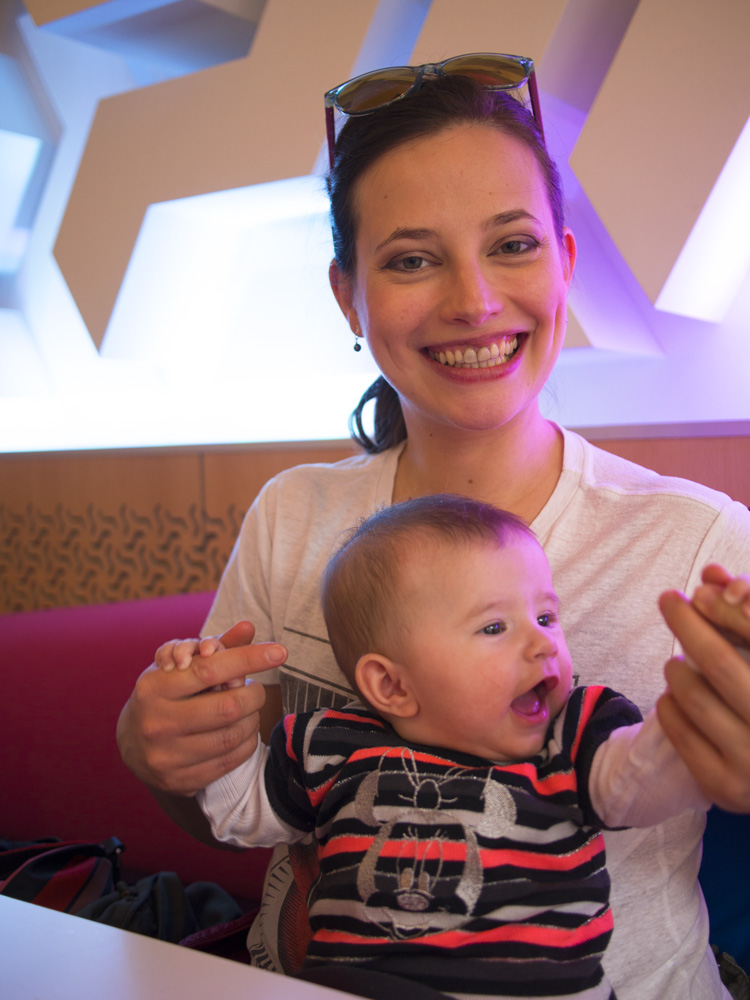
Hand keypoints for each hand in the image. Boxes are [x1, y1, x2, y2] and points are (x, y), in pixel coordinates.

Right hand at [117, 620, 286, 796]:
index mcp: (153, 687)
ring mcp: (166, 756)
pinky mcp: (179, 782)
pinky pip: (231, 760)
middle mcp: (156, 723)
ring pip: (233, 735)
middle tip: (255, 689)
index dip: (249, 658)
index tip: (279, 651)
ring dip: (252, 719)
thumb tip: (249, 627)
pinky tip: (243, 732)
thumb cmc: (165, 694)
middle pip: (228, 706)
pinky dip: (247, 743)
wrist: (131, 743)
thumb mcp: (181, 666)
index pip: (210, 668)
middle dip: (253, 694)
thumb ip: (217, 647)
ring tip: (248, 710)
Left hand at [657, 567, 749, 811]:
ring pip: (694, 697)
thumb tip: (711, 574)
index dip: (728, 609)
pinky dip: (669, 707)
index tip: (700, 589)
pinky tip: (673, 699)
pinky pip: (679, 732)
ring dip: (677, 670)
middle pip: (721, 663)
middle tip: (669, 599)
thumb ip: (743, 612)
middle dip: (688, 624)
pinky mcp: (726, 788)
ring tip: (677, 665)